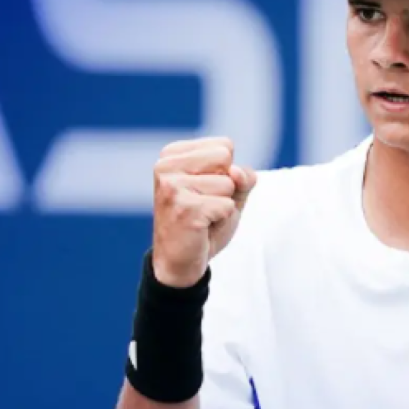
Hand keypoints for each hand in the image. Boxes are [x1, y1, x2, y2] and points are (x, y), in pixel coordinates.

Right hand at [150, 136, 256, 287]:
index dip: (226, 172)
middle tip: (205, 205)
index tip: (205, 191)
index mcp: (172, 154)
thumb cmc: (205, 222)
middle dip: (226, 185)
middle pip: (226, 158)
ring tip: (203, 217)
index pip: (225, 146)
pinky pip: (227, 205)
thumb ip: (242, 175)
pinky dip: (222, 219)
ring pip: (228, 183)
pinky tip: (201, 228)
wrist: (181, 262)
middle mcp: (165, 166)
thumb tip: (235, 172)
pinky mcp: (184, 208)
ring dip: (224, 205)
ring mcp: (172, 187)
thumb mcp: (231, 191)